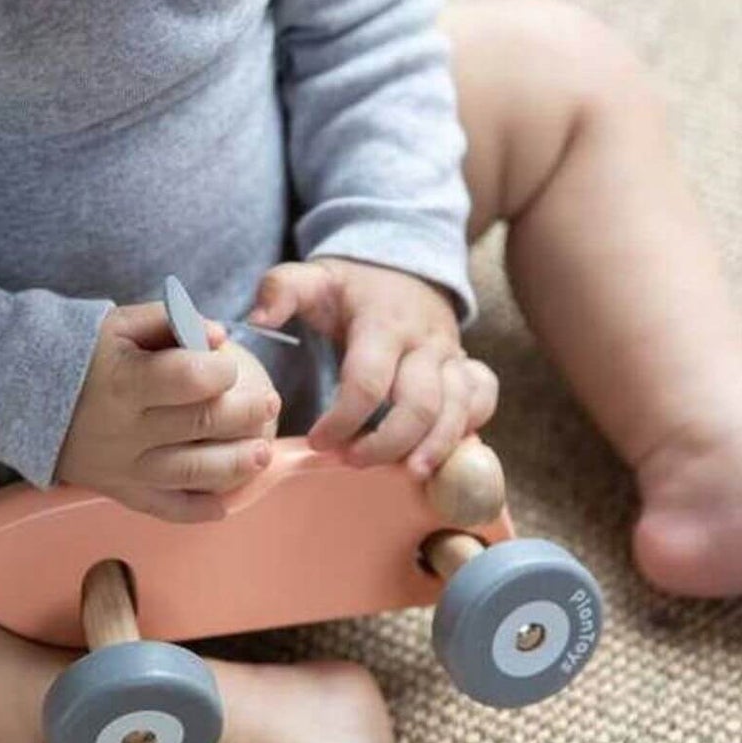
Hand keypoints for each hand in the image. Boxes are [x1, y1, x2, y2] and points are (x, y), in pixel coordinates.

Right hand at [56, 303, 281, 522]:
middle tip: (270, 404)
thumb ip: (169, 321)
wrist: (21, 393)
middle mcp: (125, 429)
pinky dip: (197, 512)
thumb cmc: (83, 352)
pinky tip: (225, 505)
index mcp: (125, 380)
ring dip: (236, 466)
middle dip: (246, 414)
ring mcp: (122, 466)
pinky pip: (163, 509)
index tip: (230, 364)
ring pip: (191, 474)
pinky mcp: (118, 490)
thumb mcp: (118, 323)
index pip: (190, 379)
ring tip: (262, 454)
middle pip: (201, 426)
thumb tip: (219, 335)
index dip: (222, 371)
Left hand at [248, 257, 497, 477]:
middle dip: (388, 442)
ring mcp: (452, 355)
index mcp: (384, 322)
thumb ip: (281, 290)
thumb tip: (258, 319)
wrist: (405, 267)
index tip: (316, 441)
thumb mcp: (314, 277)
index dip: (343, 418)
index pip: (368, 380)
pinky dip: (469, 428)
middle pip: (420, 403)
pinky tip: (444, 455)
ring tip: (409, 475)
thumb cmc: (353, 286)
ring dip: (436, 446)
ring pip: (459, 408)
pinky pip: (483, 399)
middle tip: (352, 462)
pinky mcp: (467, 367)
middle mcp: (425, 341)